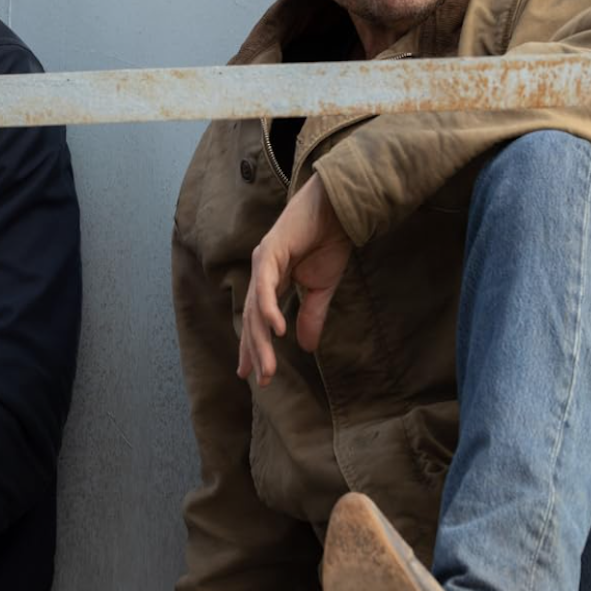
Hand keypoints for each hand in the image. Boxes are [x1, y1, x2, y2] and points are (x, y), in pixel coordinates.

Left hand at [238, 176, 353, 386]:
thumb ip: (310, 316)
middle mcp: (261, 274)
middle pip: (252, 320)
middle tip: (261, 379)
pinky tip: (276, 330)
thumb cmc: (327, 243)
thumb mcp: (320, 289)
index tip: (253, 374)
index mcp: (271, 281)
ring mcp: (263, 262)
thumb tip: (304, 347)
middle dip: (255, 351)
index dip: (253, 347)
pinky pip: (267, 286)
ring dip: (261, 340)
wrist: (337, 211)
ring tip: (267, 368)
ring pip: (257, 308)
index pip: (257, 321)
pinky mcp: (270, 251)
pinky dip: (269, 309)